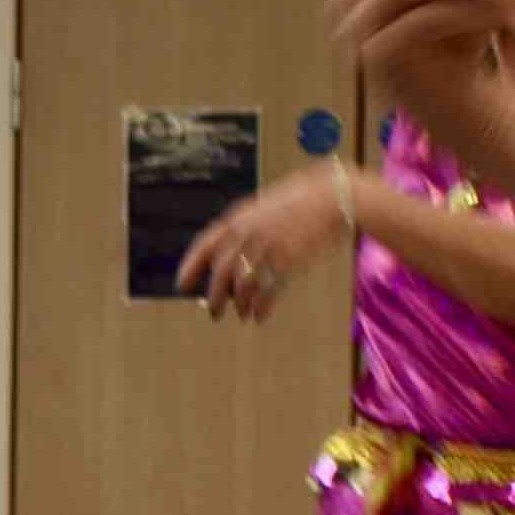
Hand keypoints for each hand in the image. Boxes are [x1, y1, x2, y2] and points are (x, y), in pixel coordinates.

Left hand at [172, 171, 349, 321]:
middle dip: (214, 297)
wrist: (334, 197)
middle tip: (214, 313)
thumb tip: (232, 251)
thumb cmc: (303, 198)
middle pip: (220, 273)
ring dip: (240, 306)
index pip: (205, 245)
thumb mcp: (266, 204)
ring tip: (242, 315)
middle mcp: (248, 234)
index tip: (181, 285)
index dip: (190, 267)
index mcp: (239, 218)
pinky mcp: (287, 262)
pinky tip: (260, 317)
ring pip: (243, 287)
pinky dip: (262, 308)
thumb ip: (247, 225)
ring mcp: (267, 249)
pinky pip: (268, 293)